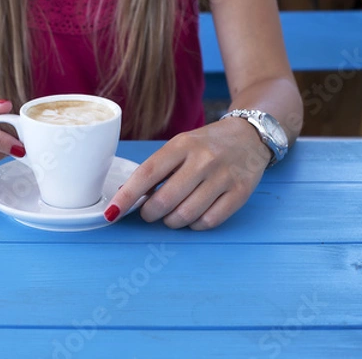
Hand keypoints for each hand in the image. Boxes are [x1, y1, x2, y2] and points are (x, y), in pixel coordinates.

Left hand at [104, 118, 271, 229]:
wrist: (250, 135)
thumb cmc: (206, 144)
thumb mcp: (179, 146)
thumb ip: (157, 169)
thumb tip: (127, 194)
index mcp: (182, 145)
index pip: (147, 174)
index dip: (126, 196)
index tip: (111, 212)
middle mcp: (203, 159)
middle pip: (165, 200)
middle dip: (150, 214)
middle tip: (149, 213)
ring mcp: (223, 176)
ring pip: (186, 215)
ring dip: (171, 222)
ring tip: (171, 215)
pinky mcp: (240, 192)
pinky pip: (209, 221)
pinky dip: (195, 225)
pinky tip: (193, 216)